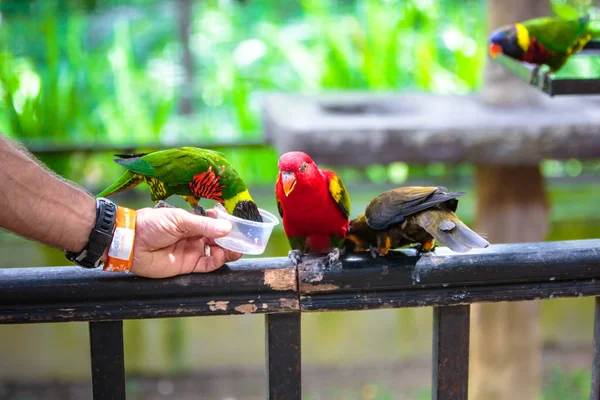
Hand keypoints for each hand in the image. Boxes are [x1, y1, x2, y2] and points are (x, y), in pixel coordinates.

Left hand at [124, 207, 241, 277]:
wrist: (131, 243)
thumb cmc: (152, 224)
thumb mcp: (179, 219)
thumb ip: (203, 225)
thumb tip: (227, 228)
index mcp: (193, 220)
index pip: (216, 221)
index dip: (229, 223)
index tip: (242, 223)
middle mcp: (195, 235)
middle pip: (220, 238)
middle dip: (232, 239)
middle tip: (243, 240)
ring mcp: (192, 250)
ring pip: (217, 252)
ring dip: (228, 251)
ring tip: (235, 249)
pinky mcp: (188, 265)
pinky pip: (207, 265)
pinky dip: (216, 262)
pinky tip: (220, 257)